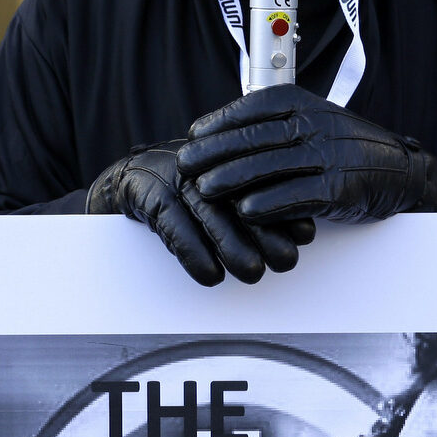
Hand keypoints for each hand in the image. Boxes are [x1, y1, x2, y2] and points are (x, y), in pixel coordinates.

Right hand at [86, 140, 314, 285]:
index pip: (264, 183)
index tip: (306, 236)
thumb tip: (305, 231)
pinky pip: (173, 226)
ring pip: (210, 213)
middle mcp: (207, 166)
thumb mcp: (223, 192)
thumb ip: (259, 206)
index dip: (286, 211)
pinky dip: (194, 253)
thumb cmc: (187, 190)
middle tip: (285, 262)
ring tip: (252, 273)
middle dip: (266, 232)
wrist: (130, 177)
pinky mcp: (151, 193)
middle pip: (239, 197)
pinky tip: (210, 276)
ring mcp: (178, 178)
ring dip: (232, 246)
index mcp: (229, 160)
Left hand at [176, 85, 436, 223]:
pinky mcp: (340, 188)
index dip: (221, 120)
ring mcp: (330, 155)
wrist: (402, 172)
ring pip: (272, 166)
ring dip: (233, 178)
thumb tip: (222, 133)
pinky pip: (298, 195)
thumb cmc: (348, 150)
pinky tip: (245, 212)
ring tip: (203, 189)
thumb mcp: (315, 122)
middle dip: (215, 151)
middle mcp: (318, 124)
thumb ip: (277, 123)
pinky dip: (269, 204)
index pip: (256, 106)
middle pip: (257, 136)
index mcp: (307, 103)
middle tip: (185, 163)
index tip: (193, 133)